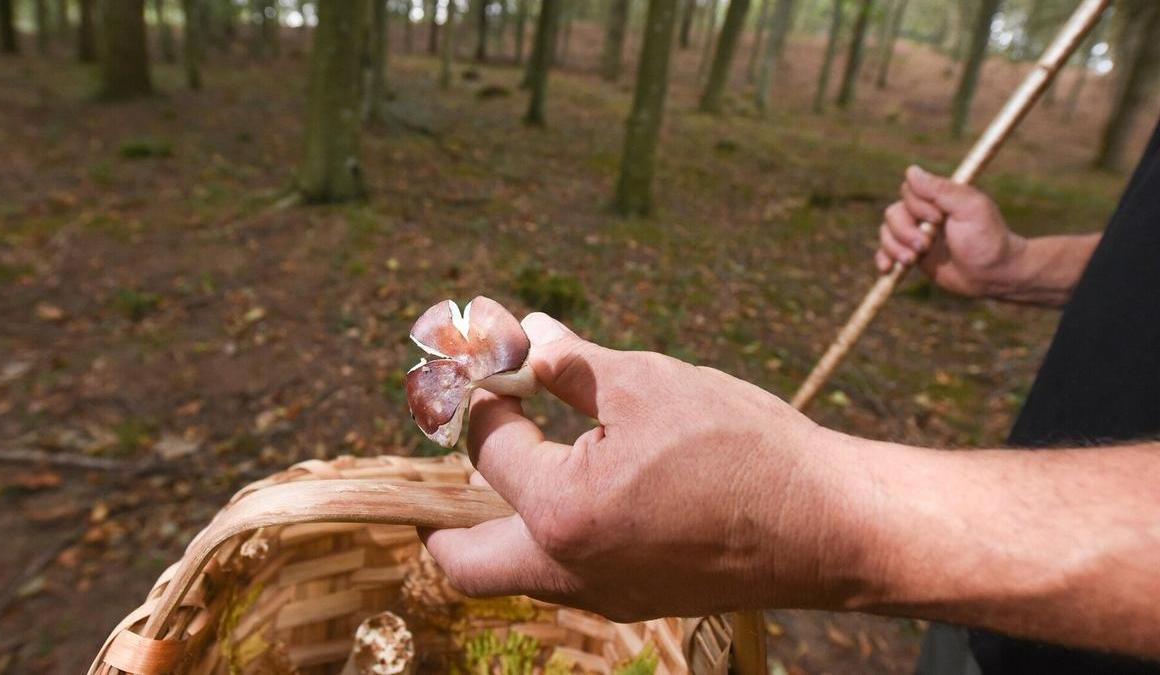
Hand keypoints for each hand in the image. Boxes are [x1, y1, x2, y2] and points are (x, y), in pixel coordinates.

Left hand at [422, 314, 880, 620]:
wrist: (829, 525)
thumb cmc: (742, 448)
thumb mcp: (649, 383)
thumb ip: (573, 363)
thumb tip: (527, 334)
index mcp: (560, 512)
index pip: (490, 446)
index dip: (486, 392)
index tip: (496, 362)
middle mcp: (569, 569)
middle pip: (467, 562)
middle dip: (445, 516)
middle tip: (463, 464)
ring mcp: (605, 596)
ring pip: (518, 574)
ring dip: (502, 525)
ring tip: (521, 467)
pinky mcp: (640, 601)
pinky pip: (569, 575)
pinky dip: (555, 535)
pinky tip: (586, 489)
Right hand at [876, 165, 1026, 297]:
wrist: (994, 275)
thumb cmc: (988, 239)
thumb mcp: (969, 209)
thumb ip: (941, 189)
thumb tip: (911, 170)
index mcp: (939, 199)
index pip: (909, 192)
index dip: (917, 207)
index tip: (938, 219)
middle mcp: (924, 215)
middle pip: (893, 213)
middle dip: (904, 232)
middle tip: (924, 246)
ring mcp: (916, 236)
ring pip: (886, 233)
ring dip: (895, 247)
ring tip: (912, 261)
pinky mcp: (912, 256)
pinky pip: (885, 253)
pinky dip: (883, 259)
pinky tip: (887, 269)